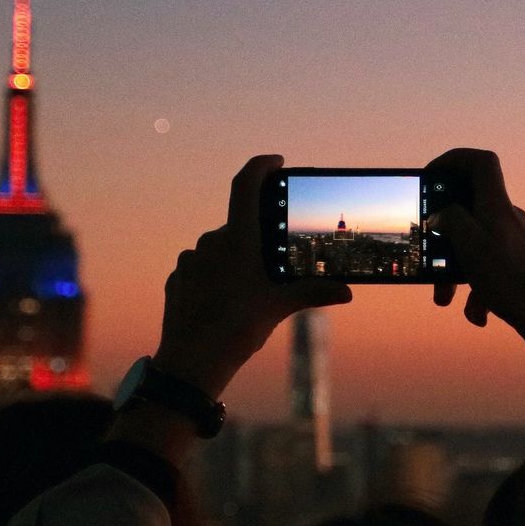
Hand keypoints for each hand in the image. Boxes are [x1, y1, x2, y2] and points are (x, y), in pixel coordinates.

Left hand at [151, 155, 352, 399]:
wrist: (191, 363)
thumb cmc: (236, 331)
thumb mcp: (279, 308)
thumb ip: (313, 293)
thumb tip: (346, 292)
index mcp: (237, 240)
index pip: (246, 186)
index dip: (261, 167)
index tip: (275, 162)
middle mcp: (210, 243)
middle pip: (238, 226)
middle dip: (257, 238)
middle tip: (273, 262)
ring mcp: (190, 261)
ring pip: (218, 249)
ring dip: (235, 260)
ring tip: (249, 291)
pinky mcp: (178, 280)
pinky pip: (201, 269)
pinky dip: (216, 277)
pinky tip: (225, 302)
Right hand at [424, 148, 524, 363]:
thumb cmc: (511, 280)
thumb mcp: (471, 245)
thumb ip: (451, 220)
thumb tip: (441, 214)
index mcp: (497, 206)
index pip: (479, 162)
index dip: (453, 160)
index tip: (430, 176)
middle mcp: (507, 218)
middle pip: (467, 211)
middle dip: (443, 235)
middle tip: (427, 251)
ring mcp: (513, 241)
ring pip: (473, 246)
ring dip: (455, 270)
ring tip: (446, 298)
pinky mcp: (517, 263)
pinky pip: (487, 268)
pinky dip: (475, 289)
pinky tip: (477, 313)